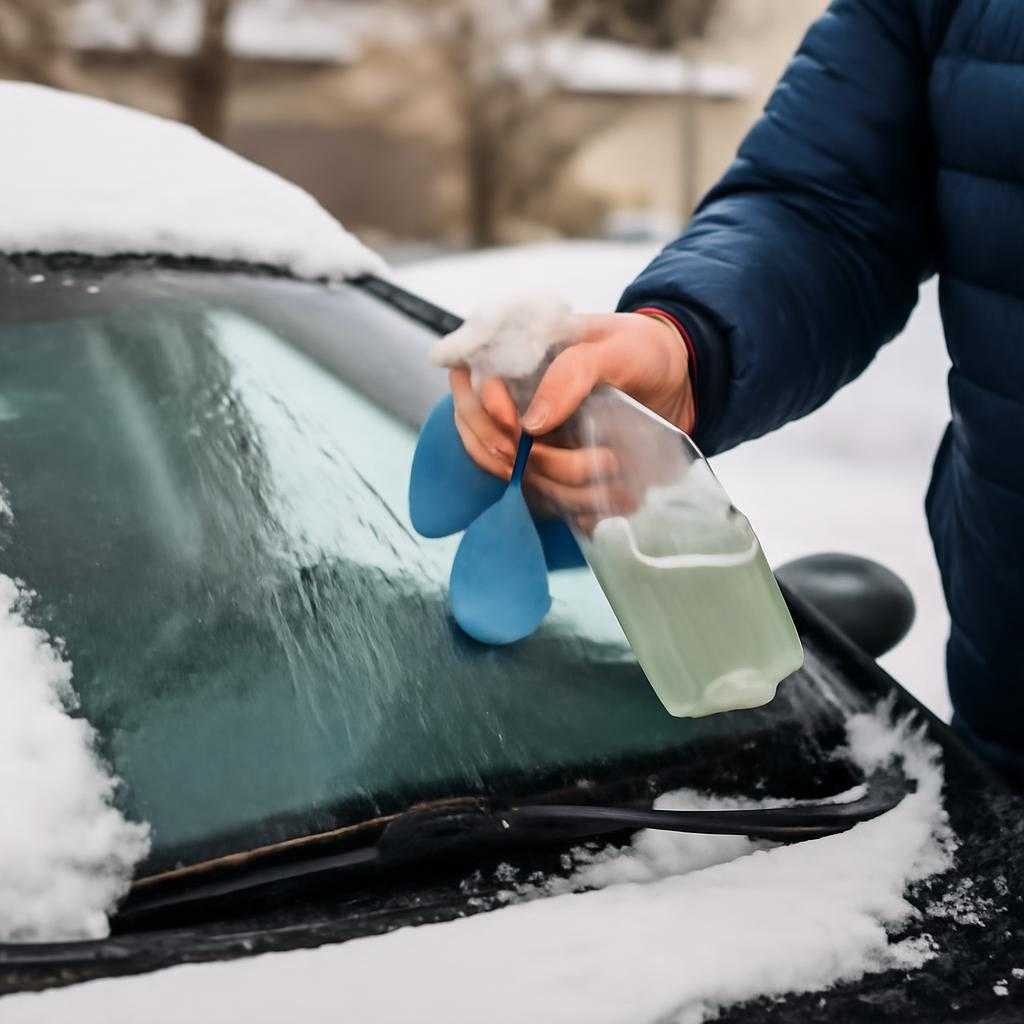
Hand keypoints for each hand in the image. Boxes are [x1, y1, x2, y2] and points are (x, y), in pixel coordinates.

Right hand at [448, 311, 694, 513]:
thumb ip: (572, 372)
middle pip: (479, 434)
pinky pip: (543, 496)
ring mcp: (534, 436)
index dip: (483, 411)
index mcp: (520, 357)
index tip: (518, 432)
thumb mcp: (616, 348)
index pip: (469, 382)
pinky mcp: (556, 466)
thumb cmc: (644, 350)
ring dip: (558, 483)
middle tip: (563, 461)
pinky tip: (606, 496)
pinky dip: (571, 503)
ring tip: (612, 467)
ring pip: (512, 473)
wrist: (679, 380)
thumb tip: (530, 424)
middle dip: (516, 458)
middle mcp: (516, 398)